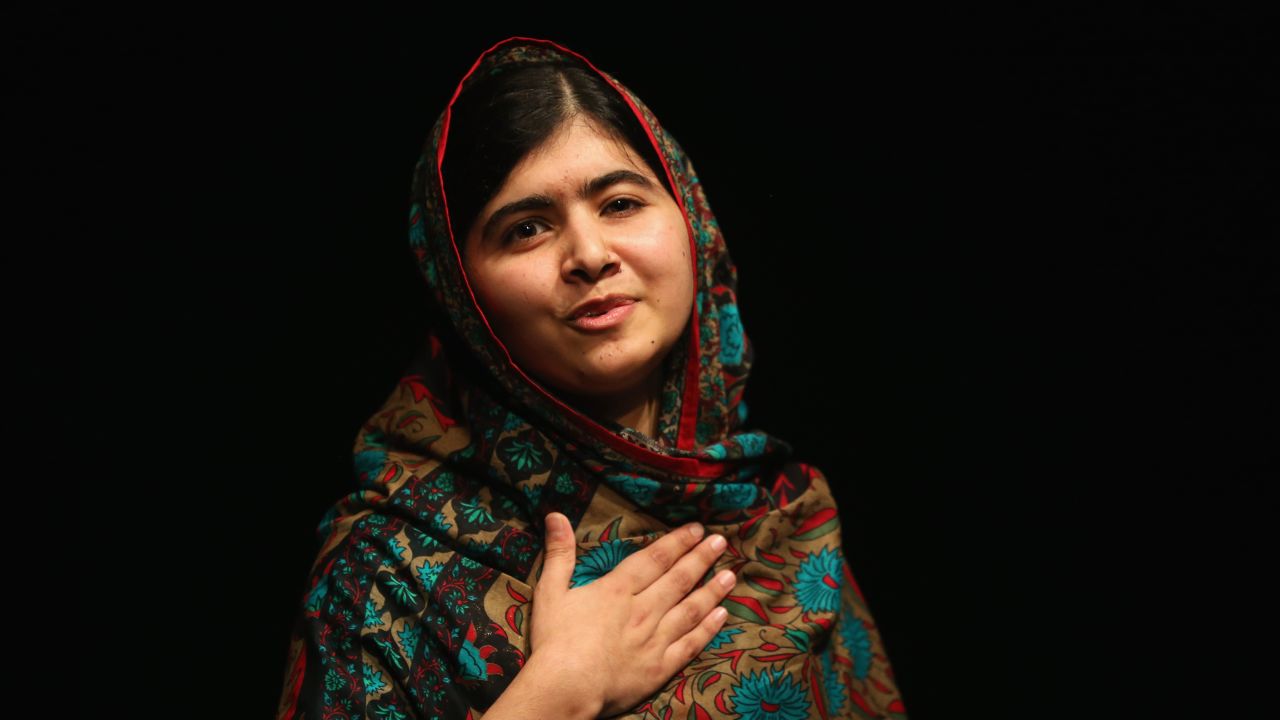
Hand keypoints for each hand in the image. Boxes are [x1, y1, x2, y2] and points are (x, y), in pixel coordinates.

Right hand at [528, 512, 733, 717]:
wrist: (565, 688)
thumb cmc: (554, 642)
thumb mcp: (549, 591)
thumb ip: (559, 553)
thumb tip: (555, 514)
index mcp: (617, 591)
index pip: (655, 559)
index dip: (678, 542)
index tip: (697, 529)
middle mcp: (642, 610)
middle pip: (679, 579)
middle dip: (701, 558)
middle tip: (721, 542)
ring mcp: (654, 639)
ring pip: (691, 609)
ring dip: (712, 590)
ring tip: (731, 575)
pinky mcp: (660, 667)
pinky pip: (691, 644)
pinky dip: (708, 628)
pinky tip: (722, 616)